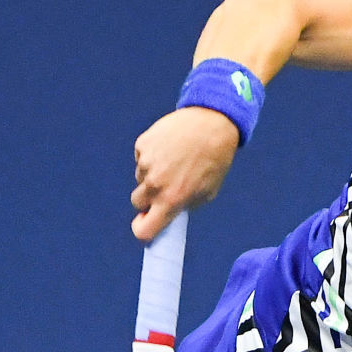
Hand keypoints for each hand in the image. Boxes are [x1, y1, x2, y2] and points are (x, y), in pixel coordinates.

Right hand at [131, 107, 237, 240]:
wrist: (212, 122)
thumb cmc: (214, 159)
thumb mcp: (207, 191)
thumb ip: (184, 205)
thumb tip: (168, 211)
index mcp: (171, 200)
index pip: (143, 230)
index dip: (142, 230)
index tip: (145, 224)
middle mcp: (155, 184)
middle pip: (137, 201)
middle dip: (148, 198)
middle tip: (165, 186)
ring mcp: (145, 163)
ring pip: (140, 177)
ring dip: (152, 173)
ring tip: (174, 159)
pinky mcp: (142, 144)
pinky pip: (141, 157)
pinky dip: (151, 155)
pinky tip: (169, 147)